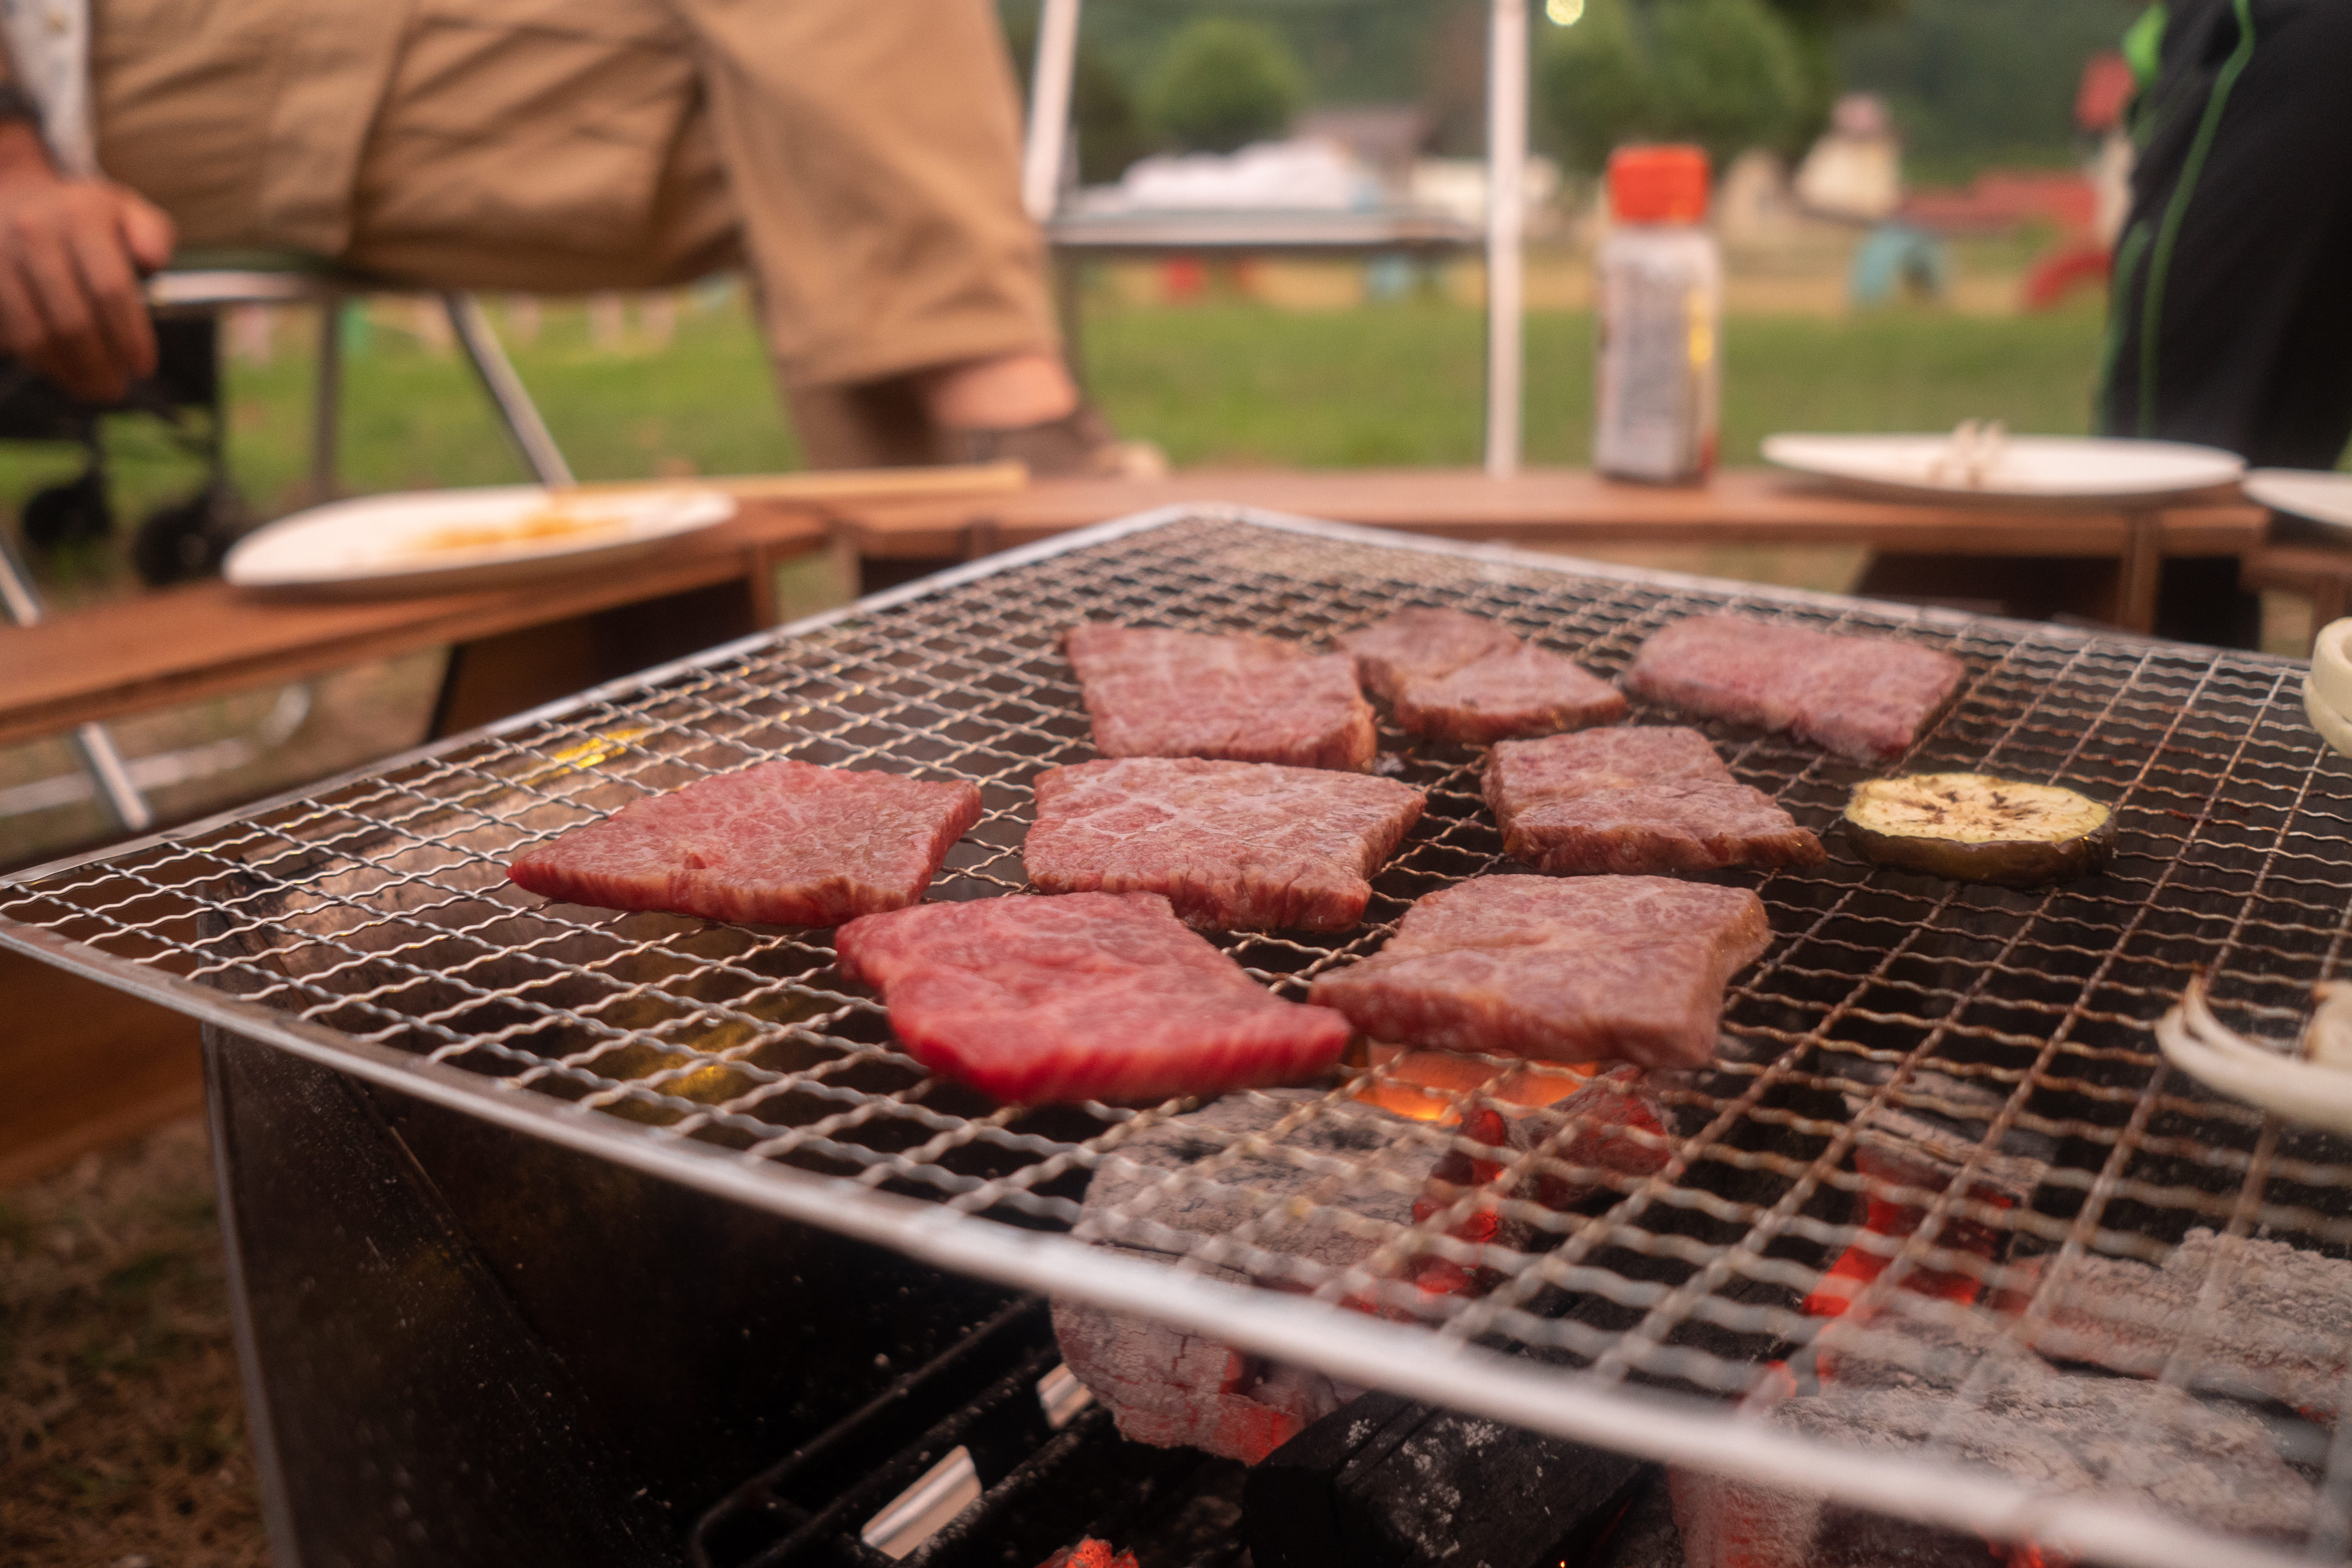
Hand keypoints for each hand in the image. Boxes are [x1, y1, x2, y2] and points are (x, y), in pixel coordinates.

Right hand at [0, 123, 174, 402]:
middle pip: (73, 319)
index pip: (111, 289)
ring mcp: (1, 256)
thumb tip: (154, 259)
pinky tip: (61, 372)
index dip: (131, 336)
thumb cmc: (87, 218)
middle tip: (117, 389)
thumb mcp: (128, 212)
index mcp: (81, 216)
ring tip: (92, 389)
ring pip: (35, 334)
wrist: (17, 198)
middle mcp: (36, 233)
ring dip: (68, 372)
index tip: (144, 367)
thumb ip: (153, 233)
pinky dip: (38, 362)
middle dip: (100, 364)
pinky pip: (10, 335)